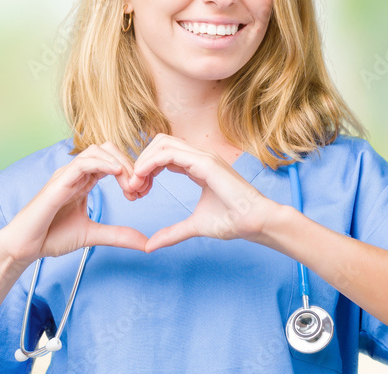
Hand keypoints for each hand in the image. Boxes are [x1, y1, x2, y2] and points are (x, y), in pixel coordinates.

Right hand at [0, 142, 148, 266]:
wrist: (24, 248)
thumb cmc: (51, 237)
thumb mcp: (93, 235)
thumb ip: (118, 236)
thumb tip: (146, 243)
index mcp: (84, 181)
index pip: (113, 162)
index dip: (131, 171)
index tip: (142, 192)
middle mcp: (76, 174)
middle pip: (108, 150)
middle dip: (129, 163)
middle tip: (140, 187)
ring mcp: (66, 175)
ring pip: (97, 151)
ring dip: (119, 162)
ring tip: (131, 182)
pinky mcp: (58, 183)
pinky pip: (82, 163)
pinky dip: (102, 163)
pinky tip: (117, 172)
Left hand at [128, 133, 280, 251]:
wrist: (255, 222)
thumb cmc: (233, 221)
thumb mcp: (194, 226)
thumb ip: (172, 233)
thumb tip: (150, 245)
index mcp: (199, 166)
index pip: (165, 155)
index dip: (147, 169)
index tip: (137, 191)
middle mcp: (200, 157)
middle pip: (160, 143)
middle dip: (142, 161)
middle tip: (132, 187)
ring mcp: (203, 157)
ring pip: (162, 143)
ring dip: (143, 161)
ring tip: (134, 184)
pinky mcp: (205, 162)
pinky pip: (169, 153)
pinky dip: (150, 163)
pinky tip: (142, 179)